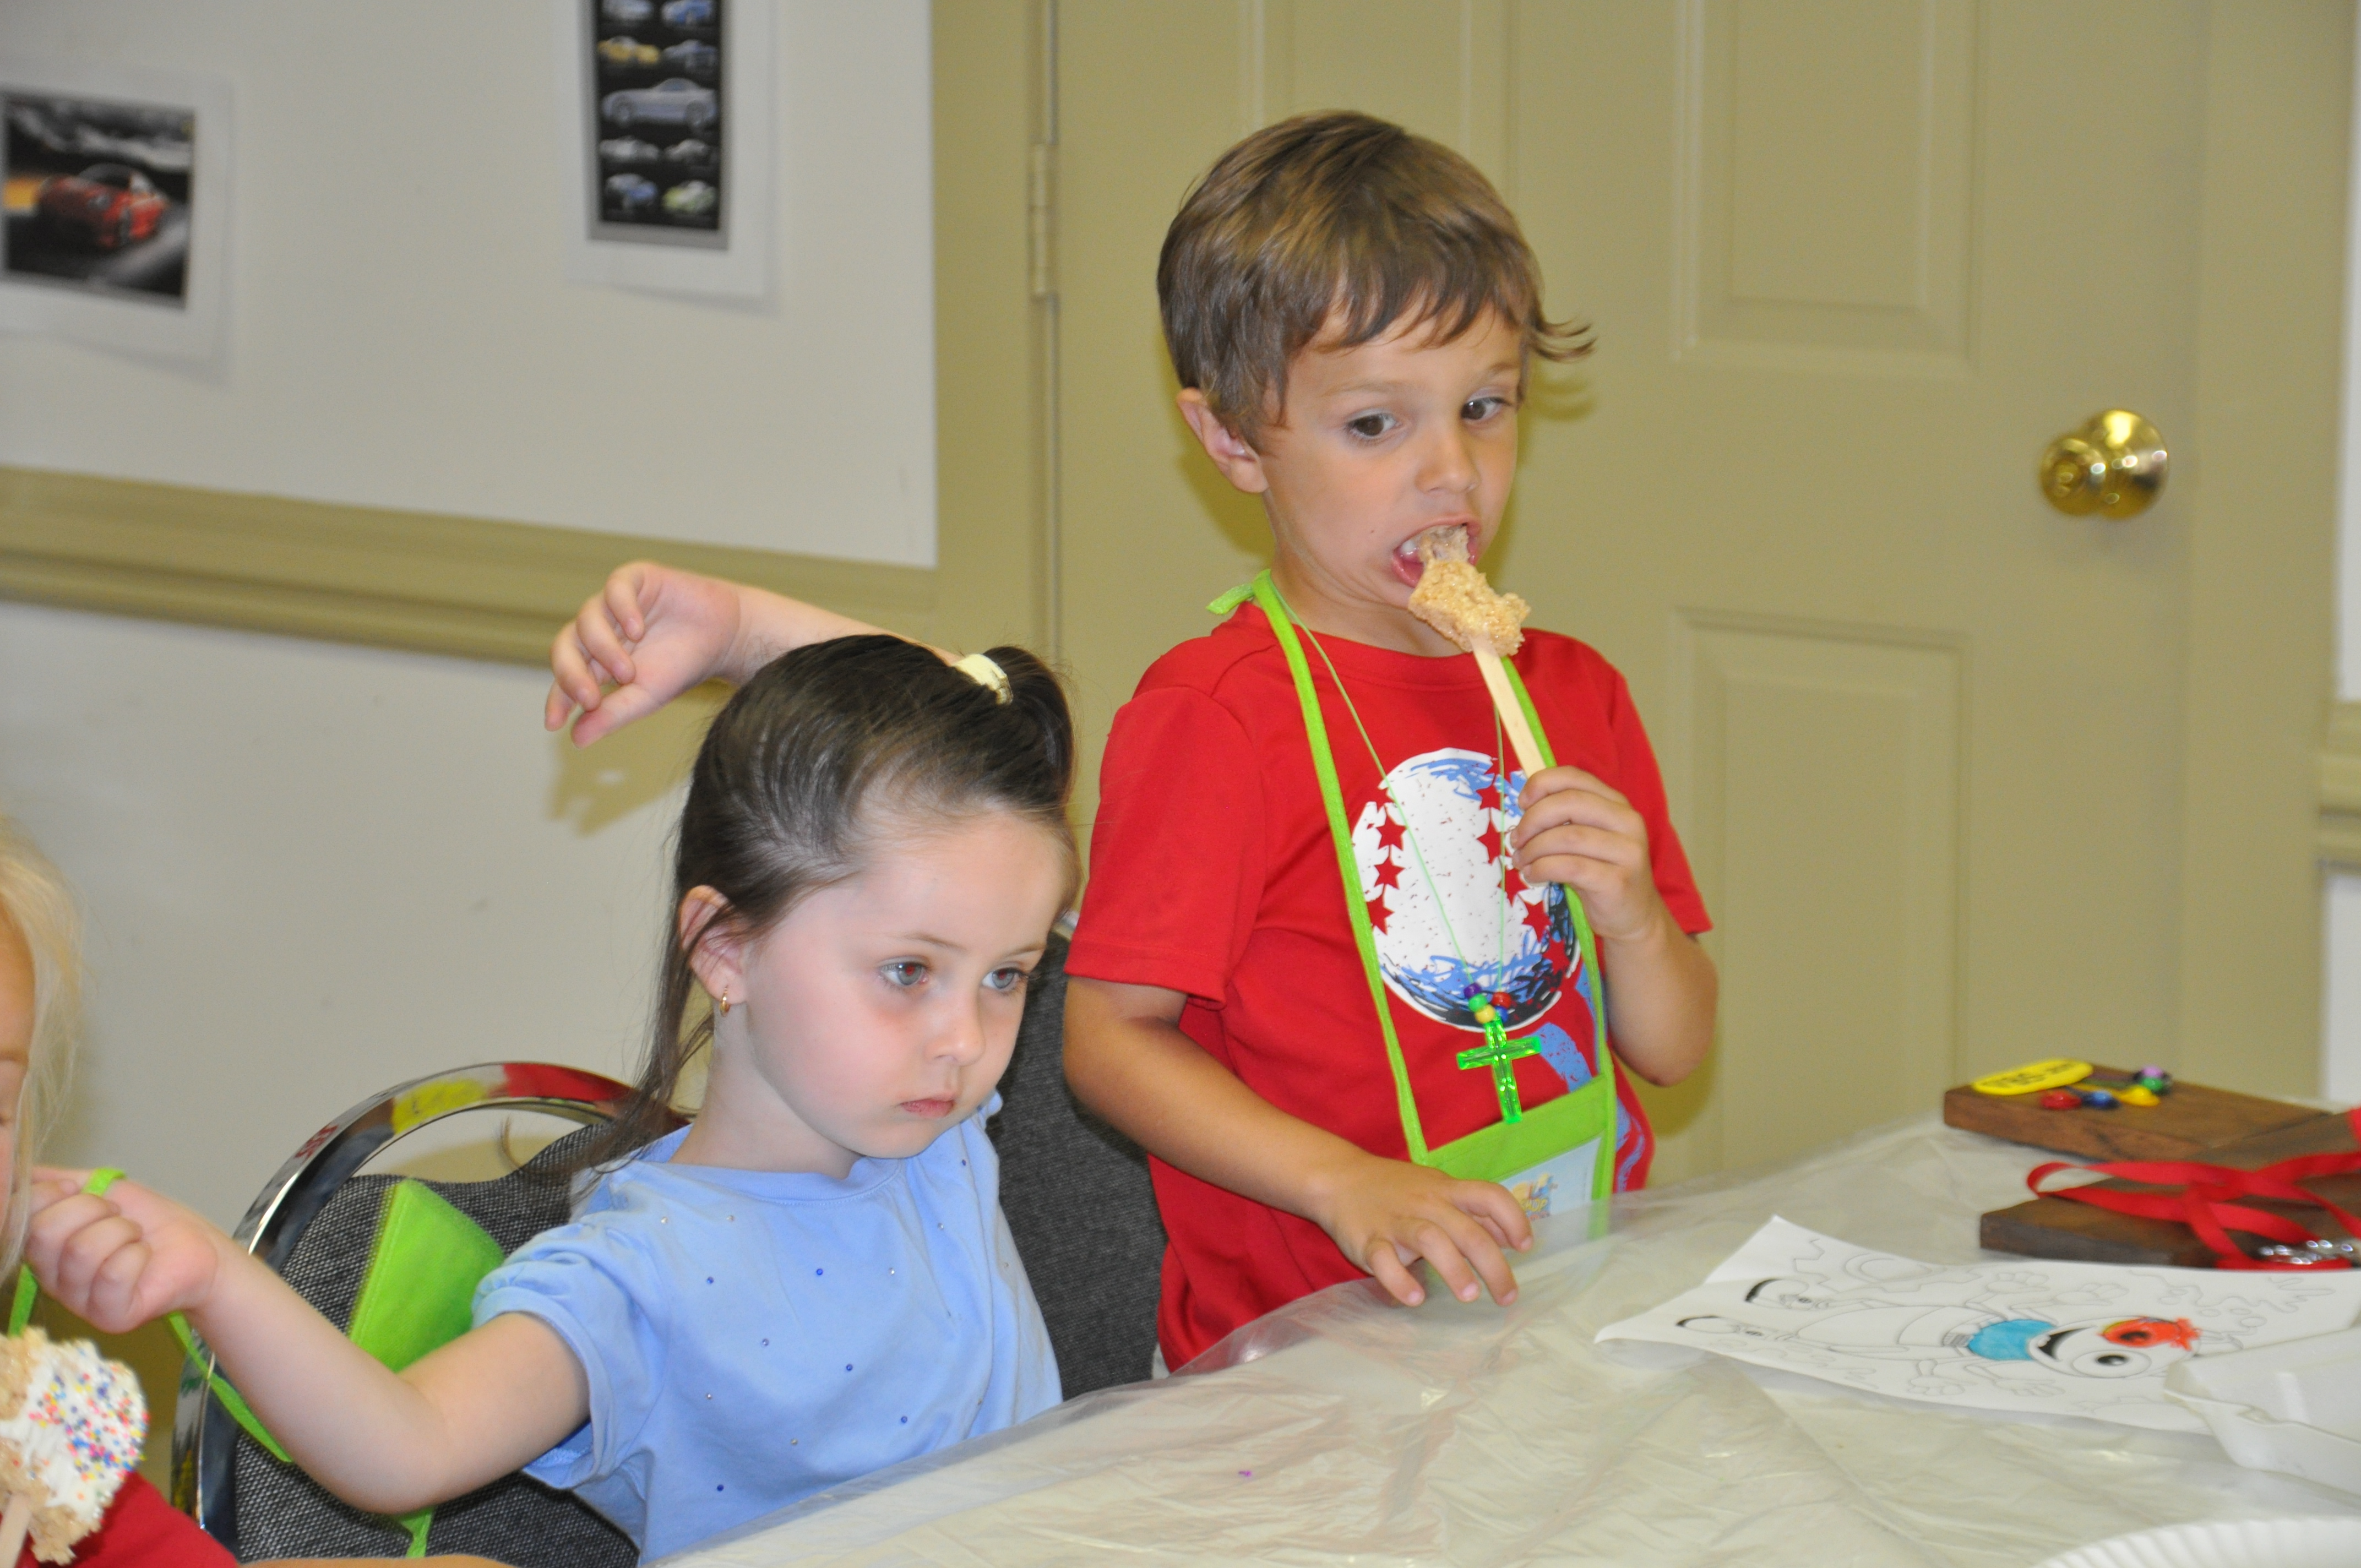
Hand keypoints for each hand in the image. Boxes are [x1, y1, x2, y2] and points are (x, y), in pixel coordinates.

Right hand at [25, 1169, 232, 1333]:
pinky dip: (137, 1253)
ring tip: (135, 1236)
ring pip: (81, 1251)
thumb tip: (19, 1170)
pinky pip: (113, 1274)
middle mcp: (51, 1278)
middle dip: (92, 1207)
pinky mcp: (110, 1317)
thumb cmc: (148, 1220)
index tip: (84, 1189)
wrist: (196, 1247)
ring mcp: (78, 1302)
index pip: (19, 1216)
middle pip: (43, 1232)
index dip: (53, 1192)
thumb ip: (57, 1179)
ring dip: (120, 1230)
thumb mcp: (100, 1187)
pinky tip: (145, 1256)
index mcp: (43, 1249)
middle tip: (118, 1214)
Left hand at [546, 563, 742, 744]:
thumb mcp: (646, 697)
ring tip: (628, 672)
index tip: (554, 724)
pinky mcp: (635, 578)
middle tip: (590, 699)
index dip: (558, 698)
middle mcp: (599, 629)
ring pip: (587, 619)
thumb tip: (576, 740)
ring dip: (603, 649)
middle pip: (566, 645)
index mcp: (597, 659)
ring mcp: (614, 603)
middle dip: (571, 674)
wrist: (725, 637)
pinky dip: (621, 609)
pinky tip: (639, 629)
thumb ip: (612, 715)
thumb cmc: (684, 667)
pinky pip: (615, 588)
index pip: (566, 675)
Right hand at [1310, 1151, 1531, 1308]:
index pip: (1489, 1195)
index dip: (1513, 1219)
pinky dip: (1400, 1280)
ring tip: (1468, 1295)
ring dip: (1453, 1268)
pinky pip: (1384, 1260)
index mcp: (1446, 1191)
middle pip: (1467, 1230)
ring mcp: (1396, 1221)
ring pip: (1430, 1239)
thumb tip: (1512, 1238)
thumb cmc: (1396, 1190)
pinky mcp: (1368, 1239)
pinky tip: (1414, 1299)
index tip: (1525, 1247)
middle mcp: (1426, 1203)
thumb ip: (1473, 1212)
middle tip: (1507, 1297)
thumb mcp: (1438, 1190)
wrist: (1338, 1178)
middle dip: (1493, 1265)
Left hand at [1510, 765, 1669, 943]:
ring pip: (1566, 837)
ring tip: (1521, 861)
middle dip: (1532, 820)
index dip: (1542, 784)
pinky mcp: (1618, 881)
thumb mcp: (1586, 839)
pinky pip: (1569, 867)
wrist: (1634, 916)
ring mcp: (1626, 851)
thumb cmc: (1602, 873)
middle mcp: (1627, 821)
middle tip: (1517, 840)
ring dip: (1533, 848)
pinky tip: (1533, 875)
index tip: (1521, 803)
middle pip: (1569, 803)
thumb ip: (1564, 818)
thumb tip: (1524, 807)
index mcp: (1617, 804)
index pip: (1575, 777)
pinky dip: (1542, 869)